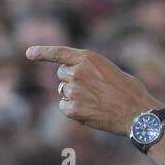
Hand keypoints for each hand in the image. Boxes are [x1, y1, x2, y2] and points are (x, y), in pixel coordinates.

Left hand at [26, 45, 155, 136]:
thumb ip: (89, 70)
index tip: (29, 53)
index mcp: (88, 57)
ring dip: (74, 94)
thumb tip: (72, 82)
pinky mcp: (73, 109)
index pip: (59, 53)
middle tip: (91, 86)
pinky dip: (73, 109)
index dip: (42, 52)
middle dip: (71, 79)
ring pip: (64, 91)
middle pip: (62, 75)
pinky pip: (64, 107)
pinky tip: (89, 110)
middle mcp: (77, 72)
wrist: (135, 111)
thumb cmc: (128, 89)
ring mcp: (74, 91)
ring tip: (95, 99)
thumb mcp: (108, 69)